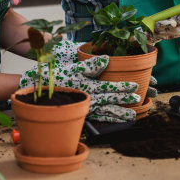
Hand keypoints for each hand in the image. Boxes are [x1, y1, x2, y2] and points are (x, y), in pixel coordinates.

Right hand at [19, 39, 139, 122]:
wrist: (40, 90)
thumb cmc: (58, 76)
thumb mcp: (73, 67)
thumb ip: (90, 65)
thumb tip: (106, 59)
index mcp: (88, 87)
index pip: (109, 87)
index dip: (123, 87)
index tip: (135, 86)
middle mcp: (88, 99)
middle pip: (110, 100)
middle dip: (125, 100)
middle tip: (138, 100)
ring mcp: (86, 107)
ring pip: (106, 112)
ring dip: (119, 114)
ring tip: (132, 116)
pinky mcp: (83, 112)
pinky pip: (98, 117)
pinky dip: (109, 119)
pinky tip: (117, 120)